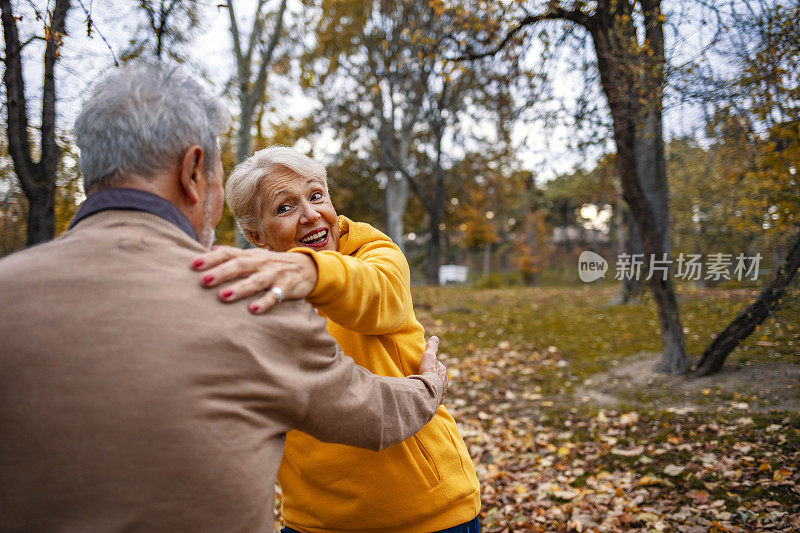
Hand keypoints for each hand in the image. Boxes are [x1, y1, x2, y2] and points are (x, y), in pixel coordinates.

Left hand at [192, 245, 317, 313]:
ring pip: (256, 281)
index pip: (229, 254)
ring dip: (239, 288)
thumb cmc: (273, 265)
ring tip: (223, 296)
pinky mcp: (287, 288)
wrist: (308, 268)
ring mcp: (274, 275)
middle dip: (221, 273)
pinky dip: (265, 302)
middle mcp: (261, 263)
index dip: (211, 259)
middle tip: (203, 280)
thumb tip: (210, 250)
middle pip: (240, 266)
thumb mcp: (255, 257)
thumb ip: (233, 254)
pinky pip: (275, 296)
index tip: (193, 265)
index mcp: (251, 256)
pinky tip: (253, 310)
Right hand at [418, 336, 447, 403]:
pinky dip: (433, 397)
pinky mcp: (439, 400)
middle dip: (434, 377)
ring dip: (434, 387)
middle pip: (439, 377)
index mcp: (442, 370)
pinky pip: (436, 398)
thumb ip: (432, 347)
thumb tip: (435, 337)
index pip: (438, 366)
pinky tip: (428, 398)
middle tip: (426, 378)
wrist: (429, 389)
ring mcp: (442, 391)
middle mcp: (444, 380)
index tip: (427, 366)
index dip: (433, 365)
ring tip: (426, 388)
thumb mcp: (429, 356)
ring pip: (438, 387)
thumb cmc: (428, 372)